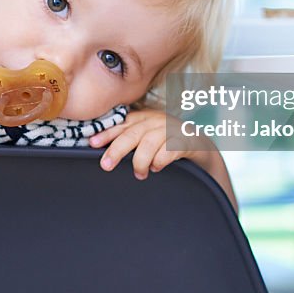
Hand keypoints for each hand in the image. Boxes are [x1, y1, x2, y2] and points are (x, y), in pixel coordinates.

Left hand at [89, 109, 208, 179]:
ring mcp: (172, 129)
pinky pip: (169, 151)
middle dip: (117, 149)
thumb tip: (105, 155)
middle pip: (133, 133)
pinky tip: (156, 168)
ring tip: (139, 174)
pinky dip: (159, 161)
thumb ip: (130, 141)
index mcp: (145, 118)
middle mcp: (157, 120)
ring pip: (149, 142)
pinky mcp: (186, 141)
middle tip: (106, 165)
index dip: (107, 133)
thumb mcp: (149, 137)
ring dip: (140, 161)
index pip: (123, 124)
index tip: (92, 143)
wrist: (200, 146)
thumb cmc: (168, 143)